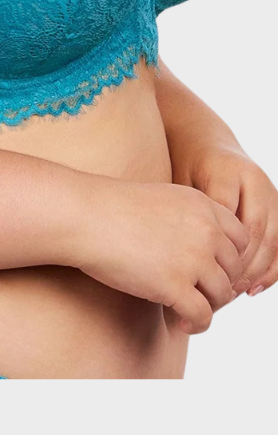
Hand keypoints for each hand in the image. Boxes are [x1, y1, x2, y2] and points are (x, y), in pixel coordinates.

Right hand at [73, 176, 249, 333]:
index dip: (229, 258)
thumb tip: (203, 253)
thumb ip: (188, 220)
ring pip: (222, 294)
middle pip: (234, 268)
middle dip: (219, 284)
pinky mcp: (175, 286)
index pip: (240, 238)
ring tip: (187, 310)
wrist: (81, 215)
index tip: (211, 269)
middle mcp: (205, 230)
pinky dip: (194, 324)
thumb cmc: (109, 208)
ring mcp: (192, 259)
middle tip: (198, 293)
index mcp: (202, 205)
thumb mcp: (161, 200)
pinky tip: (178, 322)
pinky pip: (203, 316)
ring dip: (208, 306)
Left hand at [173, 141, 277, 297]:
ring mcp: (271, 192)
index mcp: (226, 170)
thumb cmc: (180, 165)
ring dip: (255, 272)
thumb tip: (169, 264)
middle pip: (255, 231)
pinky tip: (251, 289)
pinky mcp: (277, 206)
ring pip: (274, 240)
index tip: (197, 278)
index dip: (216, 252)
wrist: (202, 139)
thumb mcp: (176, 183)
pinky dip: (271, 269)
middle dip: (239, 267)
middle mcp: (255, 179)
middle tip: (218, 294)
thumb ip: (180, 215)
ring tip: (231, 295)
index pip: (227, 219)